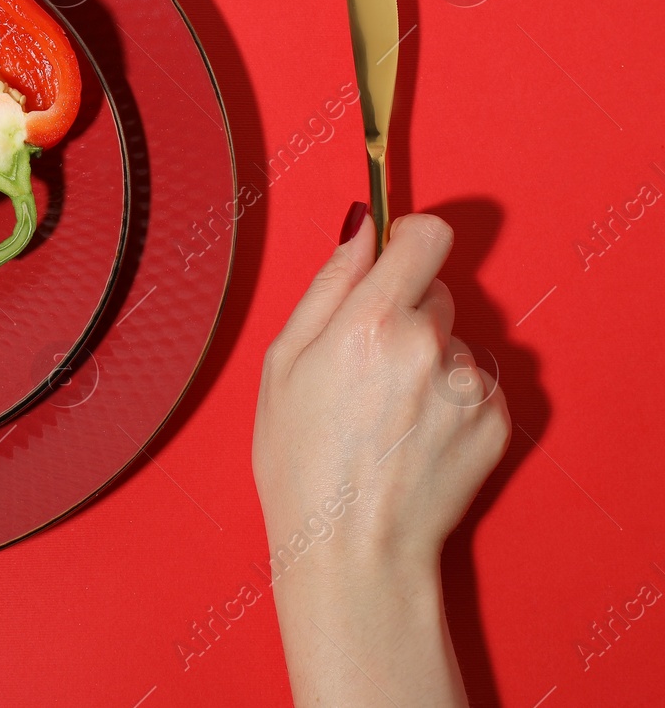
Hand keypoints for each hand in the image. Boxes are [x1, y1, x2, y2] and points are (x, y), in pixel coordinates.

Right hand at [252, 209, 509, 706]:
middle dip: (404, 313)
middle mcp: (430, 345)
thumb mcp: (282, 362)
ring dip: (429, 360)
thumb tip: (360, 228)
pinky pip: (476, 383)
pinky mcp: (495, 420)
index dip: (407, 239)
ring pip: (454, 341)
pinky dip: (450, 399)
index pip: (425, 235)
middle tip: (364, 367)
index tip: (392, 259)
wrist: (351, 549)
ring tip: (387, 413)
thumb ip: (327, 284)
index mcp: (371, 321)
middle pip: (434, 291)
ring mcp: (470, 384)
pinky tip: (414, 435)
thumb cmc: (301, 462)